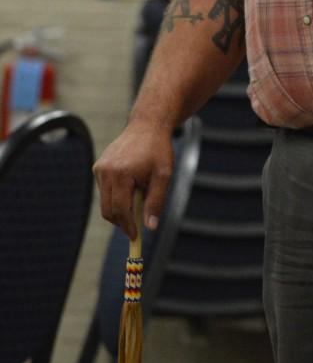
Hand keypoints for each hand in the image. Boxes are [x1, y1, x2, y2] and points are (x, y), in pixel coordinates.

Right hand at [93, 119, 174, 238]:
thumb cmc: (158, 150)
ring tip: (139, 193)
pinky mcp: (98, 166)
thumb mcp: (163, 175)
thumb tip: (150, 227)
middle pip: (108, 210)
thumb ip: (156, 202)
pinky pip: (104, 190)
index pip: (119, 210)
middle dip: (122, 221)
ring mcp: (100, 168)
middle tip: (136, 226)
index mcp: (121, 174)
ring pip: (105, 201)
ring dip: (119, 207)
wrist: (148, 125)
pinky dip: (116, 195)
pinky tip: (132, 183)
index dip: (127, 226)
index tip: (135, 236)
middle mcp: (106, 171)